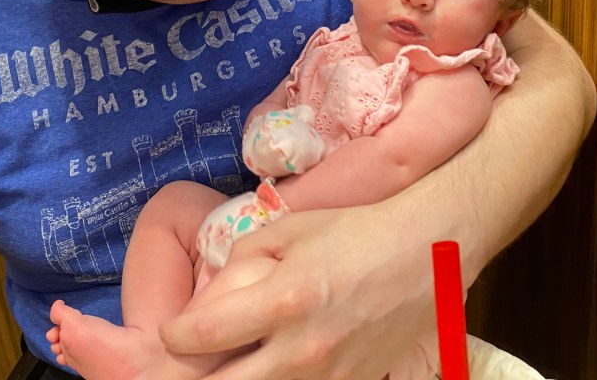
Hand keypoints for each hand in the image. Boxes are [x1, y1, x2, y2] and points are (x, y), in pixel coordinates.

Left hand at [162, 202, 440, 379]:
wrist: (425, 253)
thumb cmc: (353, 233)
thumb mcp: (289, 231)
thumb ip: (243, 261)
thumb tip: (215, 295)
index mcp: (284, 299)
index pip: (207, 335)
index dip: (176, 338)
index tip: (171, 333)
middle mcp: (304, 349)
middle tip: (189, 367)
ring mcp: (331, 376)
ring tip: (230, 367)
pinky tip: (274, 368)